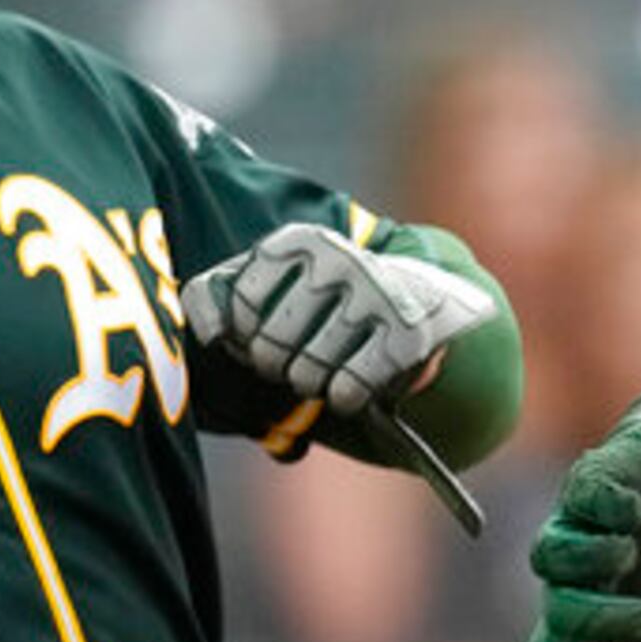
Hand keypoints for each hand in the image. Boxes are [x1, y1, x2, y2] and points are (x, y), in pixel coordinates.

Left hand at [178, 222, 492, 418]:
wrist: (431, 305)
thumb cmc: (331, 303)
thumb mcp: (277, 285)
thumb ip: (221, 295)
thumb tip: (209, 333)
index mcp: (299, 242)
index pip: (238, 305)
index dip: (241, 337)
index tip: (258, 336)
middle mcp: (339, 259)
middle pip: (268, 344)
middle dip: (276, 365)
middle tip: (297, 359)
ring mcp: (377, 295)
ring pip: (306, 372)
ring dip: (311, 384)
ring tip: (325, 373)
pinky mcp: (409, 335)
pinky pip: (347, 390)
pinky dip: (344, 399)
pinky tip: (353, 389)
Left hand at [502, 384, 640, 641]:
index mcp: (582, 611)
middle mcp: (570, 572)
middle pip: (559, 606)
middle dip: (607, 619)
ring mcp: (578, 524)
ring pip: (555, 551)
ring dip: (602, 561)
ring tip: (636, 553)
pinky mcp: (594, 478)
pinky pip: (585, 496)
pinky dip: (613, 510)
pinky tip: (636, 512)